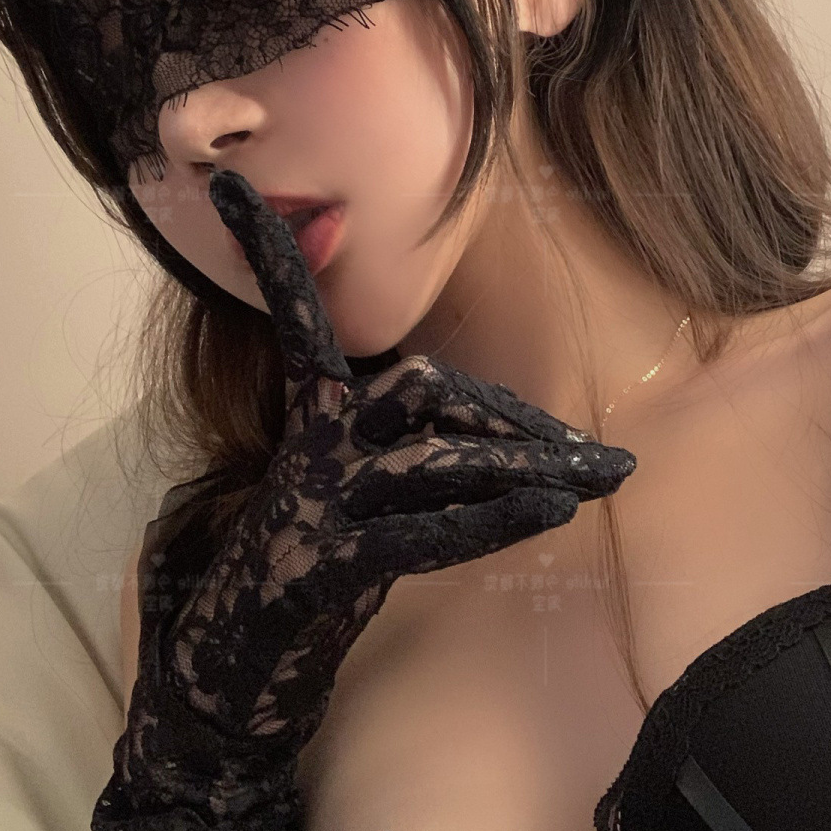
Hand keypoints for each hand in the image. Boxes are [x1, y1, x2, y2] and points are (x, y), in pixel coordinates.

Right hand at [91, 169, 636, 830]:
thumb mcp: (354, 470)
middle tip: (592, 451)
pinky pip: (427, 532)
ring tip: (606, 478)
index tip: (225, 180)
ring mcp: (318, 501)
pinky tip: (558, 513)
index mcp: (310, 406)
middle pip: (422, 388)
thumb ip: (408, 429)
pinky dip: (496, 520)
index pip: (294, 311)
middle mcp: (312, 441)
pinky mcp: (329, 563)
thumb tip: (508, 416)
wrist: (240, 649)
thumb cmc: (319, 539)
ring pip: (437, 458)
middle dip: (513, 416)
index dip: (266, 248)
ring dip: (530, 465)